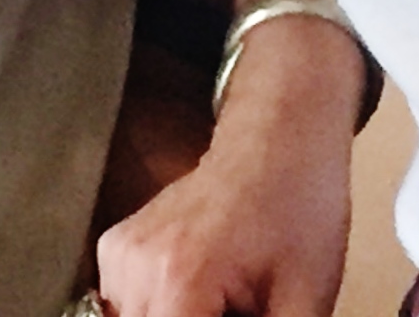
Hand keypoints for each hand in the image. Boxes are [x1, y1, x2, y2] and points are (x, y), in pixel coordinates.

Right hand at [92, 22, 354, 316]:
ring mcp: (114, 251)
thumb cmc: (300, 205)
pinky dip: (162, 308)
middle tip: (239, 303)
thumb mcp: (304, 302)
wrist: (280, 121)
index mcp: (176, 285)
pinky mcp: (114, 242)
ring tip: (224, 297)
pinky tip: (205, 289)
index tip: (243, 312)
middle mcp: (126, 267)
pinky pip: (125, 301)